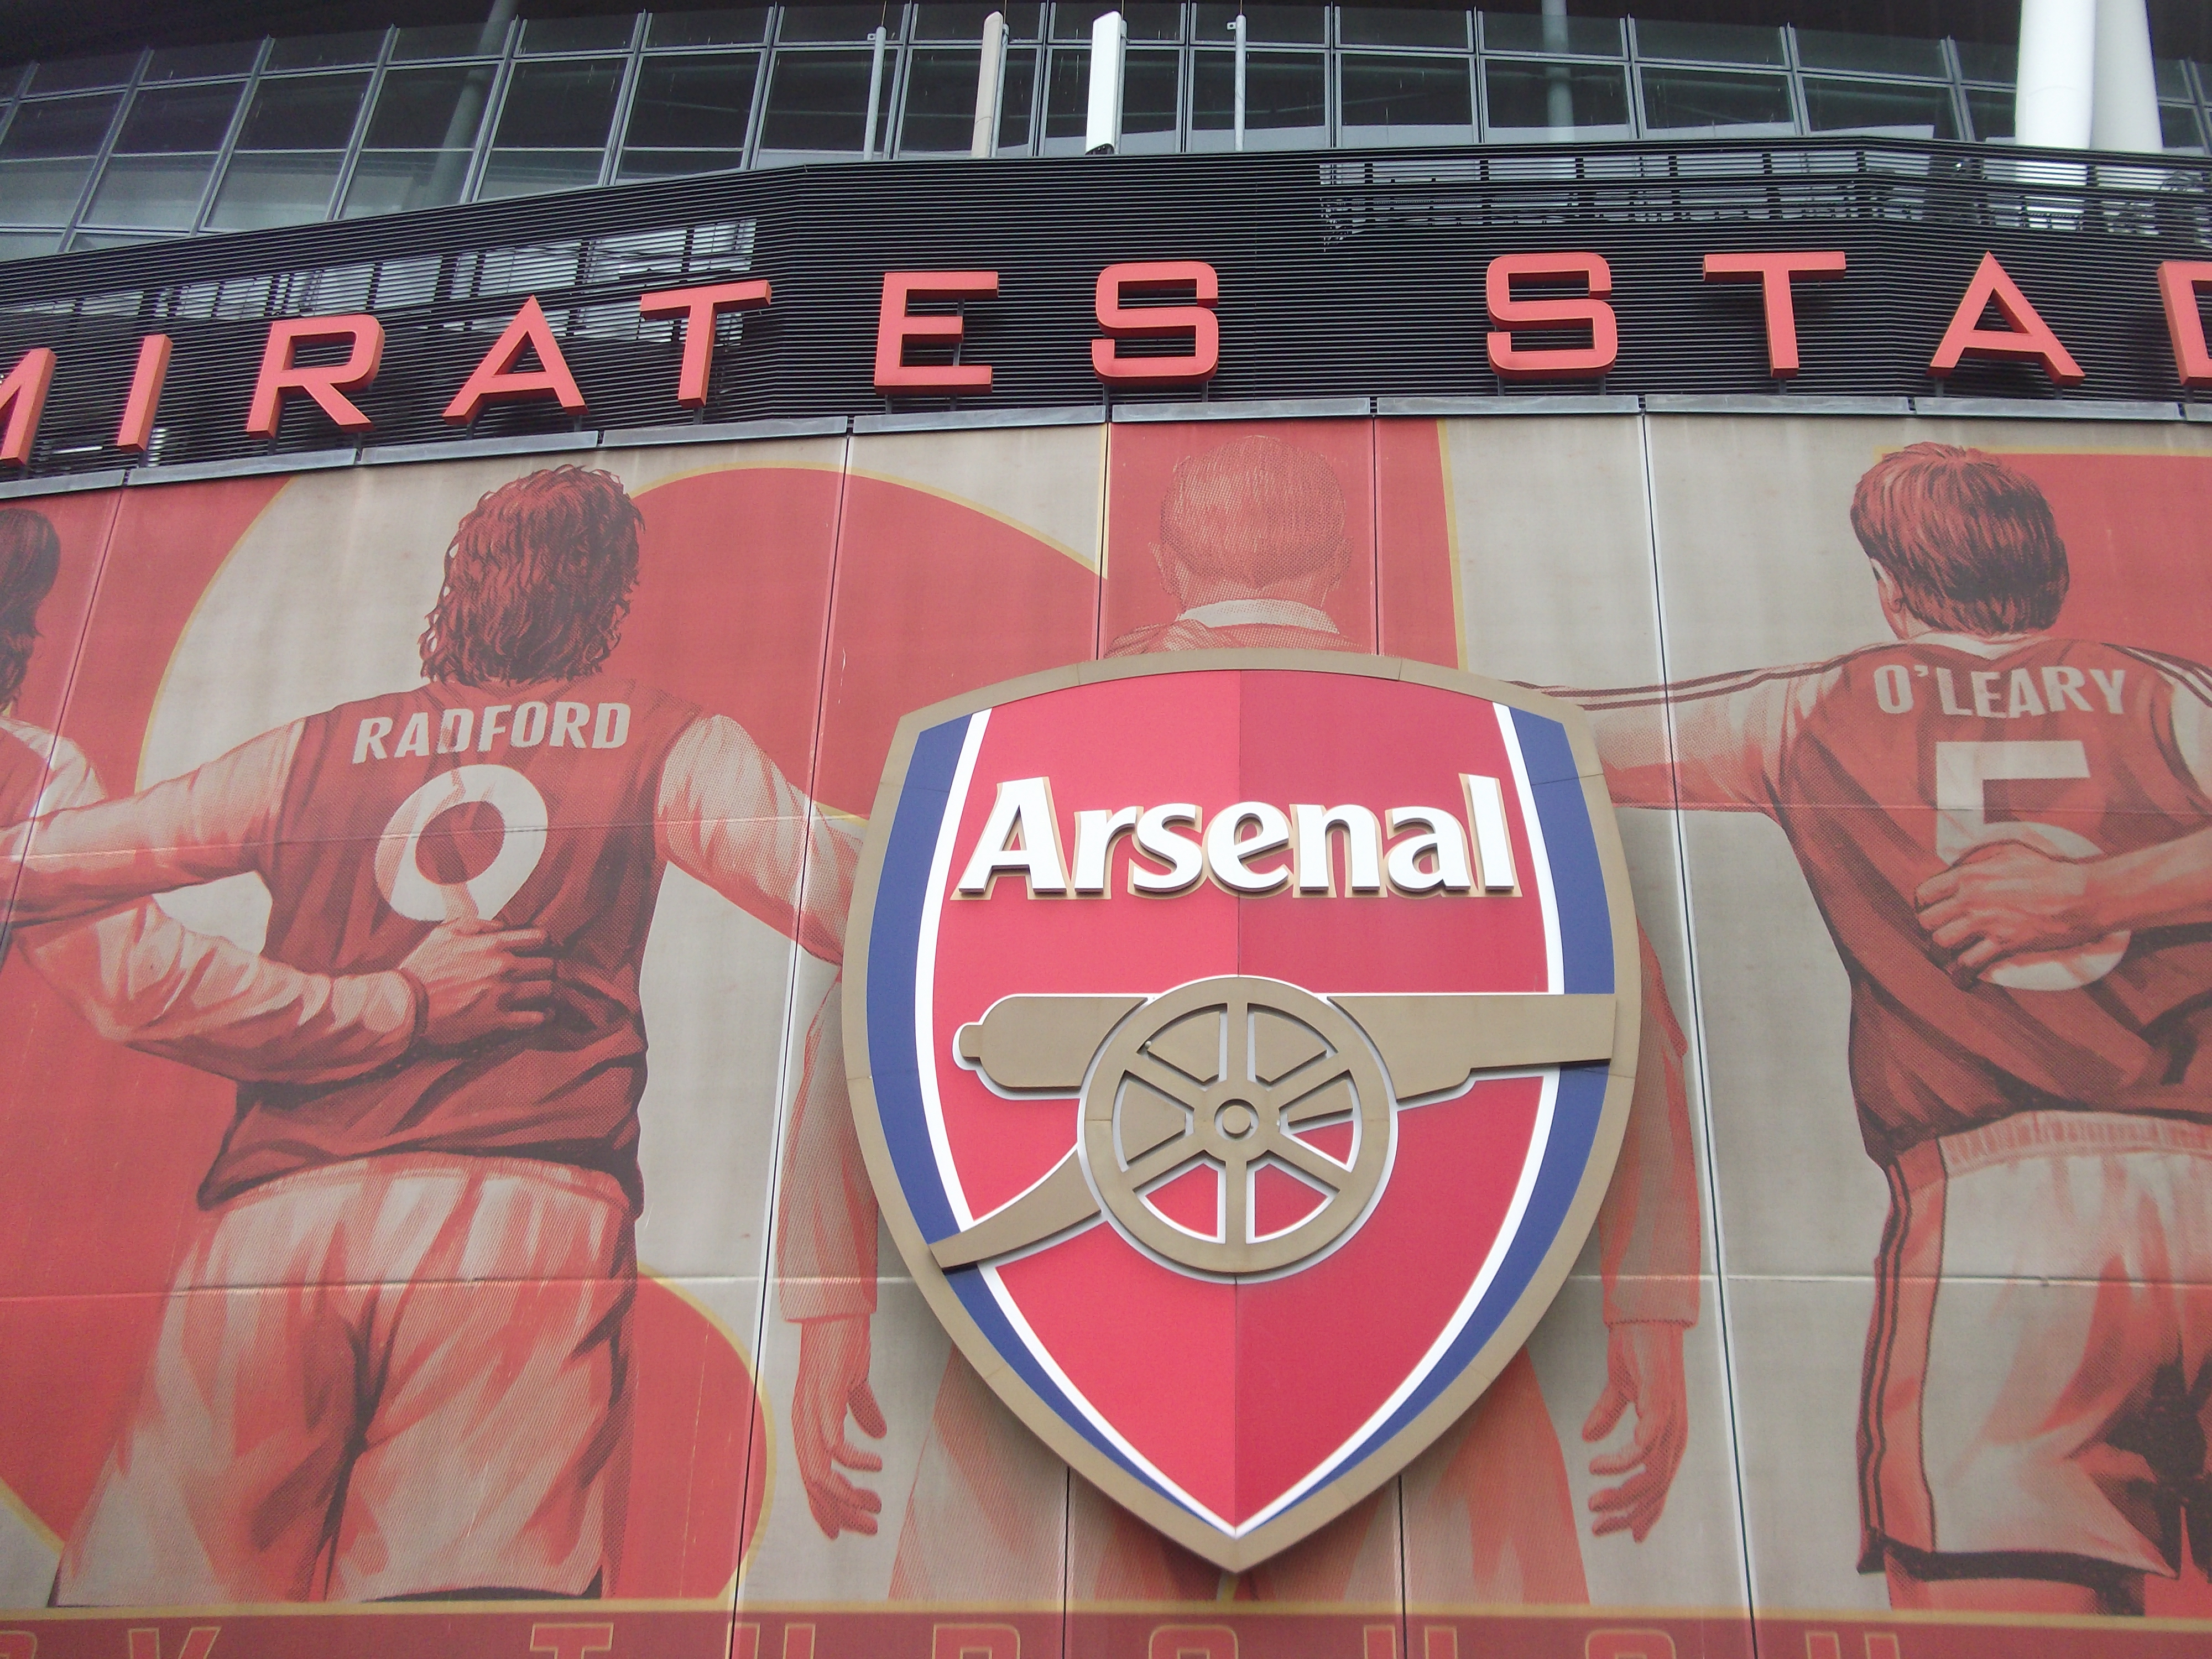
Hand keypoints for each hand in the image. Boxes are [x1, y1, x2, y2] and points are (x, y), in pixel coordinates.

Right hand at [398, 917, 554, 1045]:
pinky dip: (541, 1016)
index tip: (543, 946)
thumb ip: (476, 924)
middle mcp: (503, 968)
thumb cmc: (423, 966)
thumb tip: (501, 926)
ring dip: (548, 990)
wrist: (407, 1003)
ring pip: (546, 990)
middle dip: (547, 966)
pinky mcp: (497, 1020)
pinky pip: (533, 1019)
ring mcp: (502, 995)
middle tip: (544, 971)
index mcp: (493, 945)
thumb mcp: (445, 932)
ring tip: (546, 991)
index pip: (537, 938)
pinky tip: (542, 1015)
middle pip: (547, 965)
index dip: (544, 941)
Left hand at [793, 1314, 886, 1537]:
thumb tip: (878, 1433)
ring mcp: (810, 1412)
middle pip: (813, 1484)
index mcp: (807, 1421)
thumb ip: (861, 1408)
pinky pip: (833, 1445)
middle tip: (867, 1527)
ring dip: (846, 1495)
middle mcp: (802, 1422)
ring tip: (874, 1505)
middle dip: (840, 1512)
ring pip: (819, 1472)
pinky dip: (853, 1462)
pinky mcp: (823, 1399)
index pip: (811, 1476)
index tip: (842, 1530)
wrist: (836, 1306)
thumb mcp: (853, 1381)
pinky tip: (875, 1465)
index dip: (824, 1507)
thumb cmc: (841, 1340)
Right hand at [1582, 1321, 1688, 1541]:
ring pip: (1652, 1474)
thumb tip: (1587, 1437)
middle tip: (1597, 1525)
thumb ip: (1607, 1413)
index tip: (1616, 1532)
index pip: (1658, 1485)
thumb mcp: (1618, 1386)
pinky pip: (1646, 1443)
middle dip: (1626, 1513)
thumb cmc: (1636, 1347)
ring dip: (1622, 1492)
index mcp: (1667, 1433)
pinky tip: (1596, 1465)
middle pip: (1656, 1489)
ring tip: (1593, 1498)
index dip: (1641, 1513)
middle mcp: (1674, 1433)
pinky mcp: (1661, 1403)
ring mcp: (1670, 1419)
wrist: (1645, 1312)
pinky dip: (1624, 1459)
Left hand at [1913, 840, 2101, 975]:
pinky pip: (1969, 964)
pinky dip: (1962, 974)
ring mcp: (1986, 923)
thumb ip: (1979, 859)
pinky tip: (1962, 978)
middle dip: (1929, 928)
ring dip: (1942, 951)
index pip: (1925, 892)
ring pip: (1942, 942)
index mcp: (1969, 875)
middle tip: (1938, 932)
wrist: (2080, 895)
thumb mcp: (2009, 852)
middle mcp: (1971, 899)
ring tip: (1948, 954)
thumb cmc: (2048, 871)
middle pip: (1928, 920)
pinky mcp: (2003, 943)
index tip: (1931, 910)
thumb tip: (1960, 866)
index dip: (1924, 904)